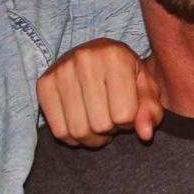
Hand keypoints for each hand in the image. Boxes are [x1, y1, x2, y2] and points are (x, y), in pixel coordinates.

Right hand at [37, 39, 163, 147]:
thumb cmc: (126, 74)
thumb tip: (145, 134)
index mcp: (115, 57)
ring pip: (78, 131)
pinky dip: (72, 138)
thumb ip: (150, 111)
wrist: (95, 55)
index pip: (124, 114)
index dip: (130, 122)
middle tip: (111, 118)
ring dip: (92, 137)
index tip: (128, 112)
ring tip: (98, 122)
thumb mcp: (146, 88)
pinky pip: (58, 131)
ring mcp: (61, 71)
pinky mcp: (44, 84)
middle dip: (110, 130)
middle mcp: (85, 59)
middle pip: (100, 125)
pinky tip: (82, 123)